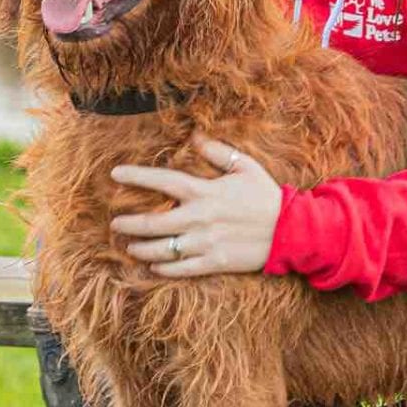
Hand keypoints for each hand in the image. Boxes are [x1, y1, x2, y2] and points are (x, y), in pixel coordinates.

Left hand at [110, 137, 282, 278]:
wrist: (291, 231)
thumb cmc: (266, 196)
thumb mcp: (245, 167)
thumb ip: (217, 152)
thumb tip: (195, 137)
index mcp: (205, 192)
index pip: (162, 181)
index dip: (136, 176)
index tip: (115, 174)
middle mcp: (199, 218)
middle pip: (152, 222)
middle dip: (128, 223)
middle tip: (115, 223)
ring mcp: (205, 243)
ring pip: (162, 249)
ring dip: (140, 248)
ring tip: (129, 247)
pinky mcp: (214, 263)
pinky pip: (180, 269)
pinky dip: (163, 269)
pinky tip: (153, 266)